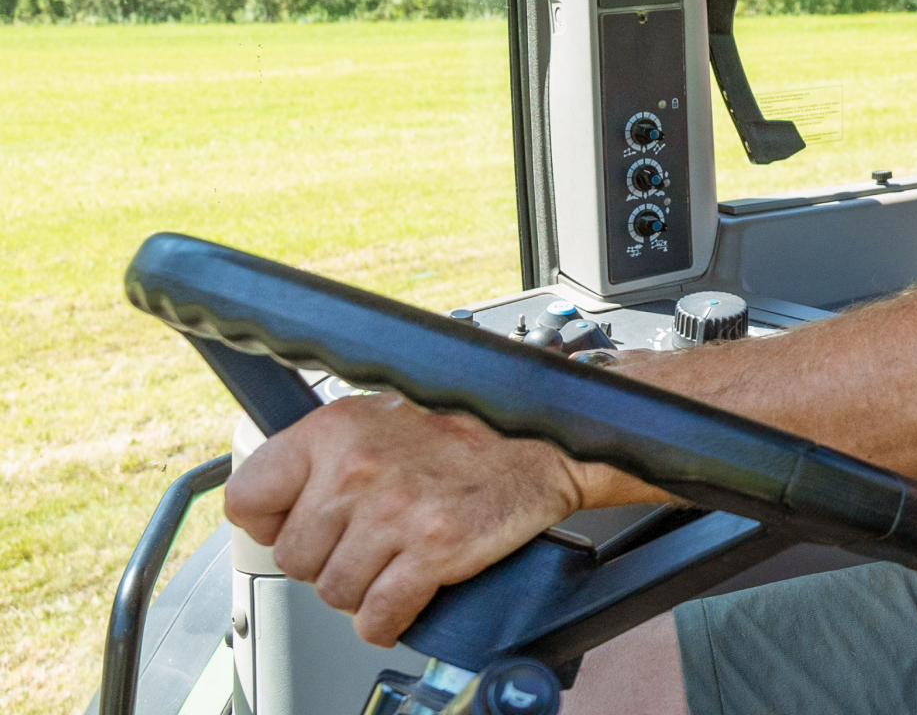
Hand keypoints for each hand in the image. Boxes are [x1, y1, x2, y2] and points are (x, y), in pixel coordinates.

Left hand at [224, 392, 584, 646]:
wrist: (545, 439)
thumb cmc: (464, 429)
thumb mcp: (378, 416)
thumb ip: (324, 455)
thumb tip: (274, 508)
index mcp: (333, 431)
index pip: (247, 500)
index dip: (272, 525)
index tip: (299, 527)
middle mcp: (357, 469)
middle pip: (294, 558)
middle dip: (325, 564)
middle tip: (361, 549)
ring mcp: (395, 511)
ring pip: (334, 592)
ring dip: (360, 593)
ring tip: (389, 569)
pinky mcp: (435, 547)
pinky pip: (379, 615)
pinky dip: (385, 623)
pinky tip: (401, 605)